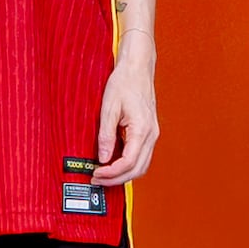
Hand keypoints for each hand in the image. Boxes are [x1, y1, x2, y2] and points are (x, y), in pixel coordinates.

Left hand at [87, 50, 158, 186]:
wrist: (137, 68)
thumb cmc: (125, 82)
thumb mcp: (109, 107)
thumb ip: (106, 135)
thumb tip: (103, 157)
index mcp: (142, 129)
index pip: (128, 162)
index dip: (111, 173)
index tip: (96, 173)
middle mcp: (151, 135)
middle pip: (137, 169)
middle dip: (117, 179)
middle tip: (97, 179)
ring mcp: (152, 134)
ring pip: (141, 166)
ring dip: (123, 174)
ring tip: (104, 174)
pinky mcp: (148, 133)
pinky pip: (141, 156)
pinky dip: (128, 165)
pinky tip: (114, 163)